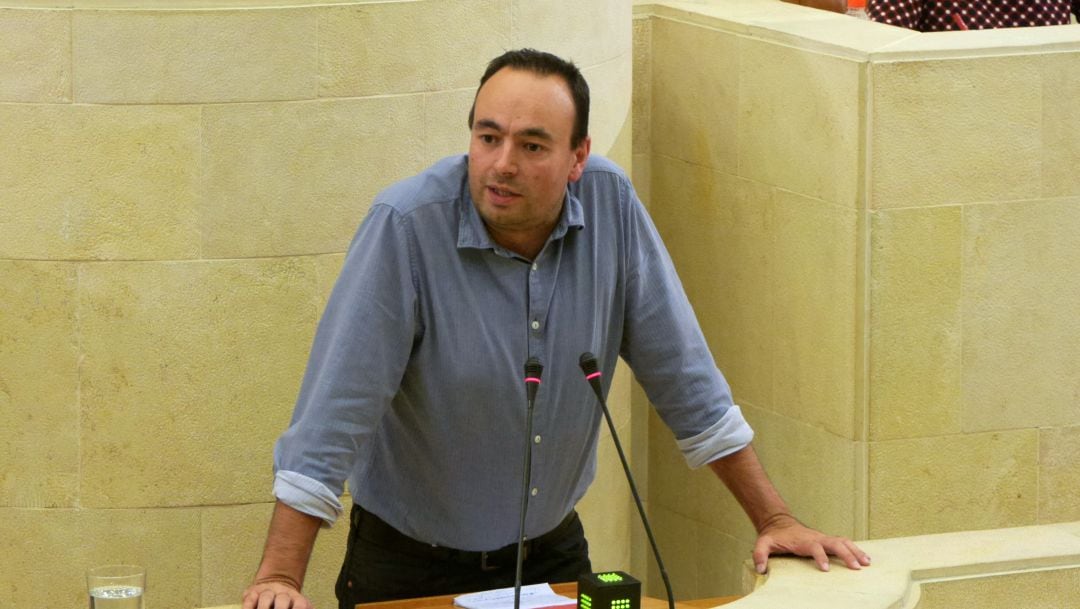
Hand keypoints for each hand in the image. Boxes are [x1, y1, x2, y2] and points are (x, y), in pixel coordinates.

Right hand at [242, 579, 312, 608]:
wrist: (274, 583)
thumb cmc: (288, 603)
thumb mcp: (299, 604)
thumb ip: (305, 607)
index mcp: (296, 598)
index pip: (300, 604)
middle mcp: (282, 592)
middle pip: (283, 599)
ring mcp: (267, 591)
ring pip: (266, 597)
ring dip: (263, 608)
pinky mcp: (252, 593)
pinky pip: (249, 599)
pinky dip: (248, 608)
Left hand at [752, 514, 870, 573]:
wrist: (779, 522)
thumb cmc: (774, 536)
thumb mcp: (763, 543)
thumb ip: (760, 554)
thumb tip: (760, 569)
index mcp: (803, 541)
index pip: (814, 547)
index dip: (820, 557)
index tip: (825, 569)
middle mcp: (816, 538)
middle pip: (835, 543)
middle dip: (847, 555)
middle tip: (856, 568)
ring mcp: (823, 538)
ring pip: (843, 542)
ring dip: (856, 551)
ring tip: (867, 563)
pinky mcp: (827, 540)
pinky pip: (844, 543)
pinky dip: (855, 549)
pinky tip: (865, 558)